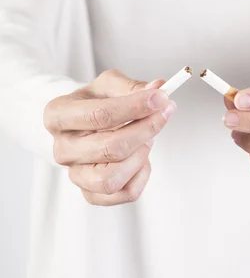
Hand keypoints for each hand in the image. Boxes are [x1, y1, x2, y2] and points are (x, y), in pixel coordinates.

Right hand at [44, 70, 175, 205]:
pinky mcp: (92, 193)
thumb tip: (158, 90)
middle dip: (145, 130)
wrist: (88, 123)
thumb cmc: (97, 102)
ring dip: (140, 156)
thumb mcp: (110, 84)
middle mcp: (62, 149)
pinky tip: (141, 157)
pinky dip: (142, 175)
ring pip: (113, 178)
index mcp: (58, 115)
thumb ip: (133, 86)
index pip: (99, 115)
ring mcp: (75, 174)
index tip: (160, 98)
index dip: (135, 107)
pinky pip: (125, 193)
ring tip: (146, 139)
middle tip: (162, 114)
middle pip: (111, 148)